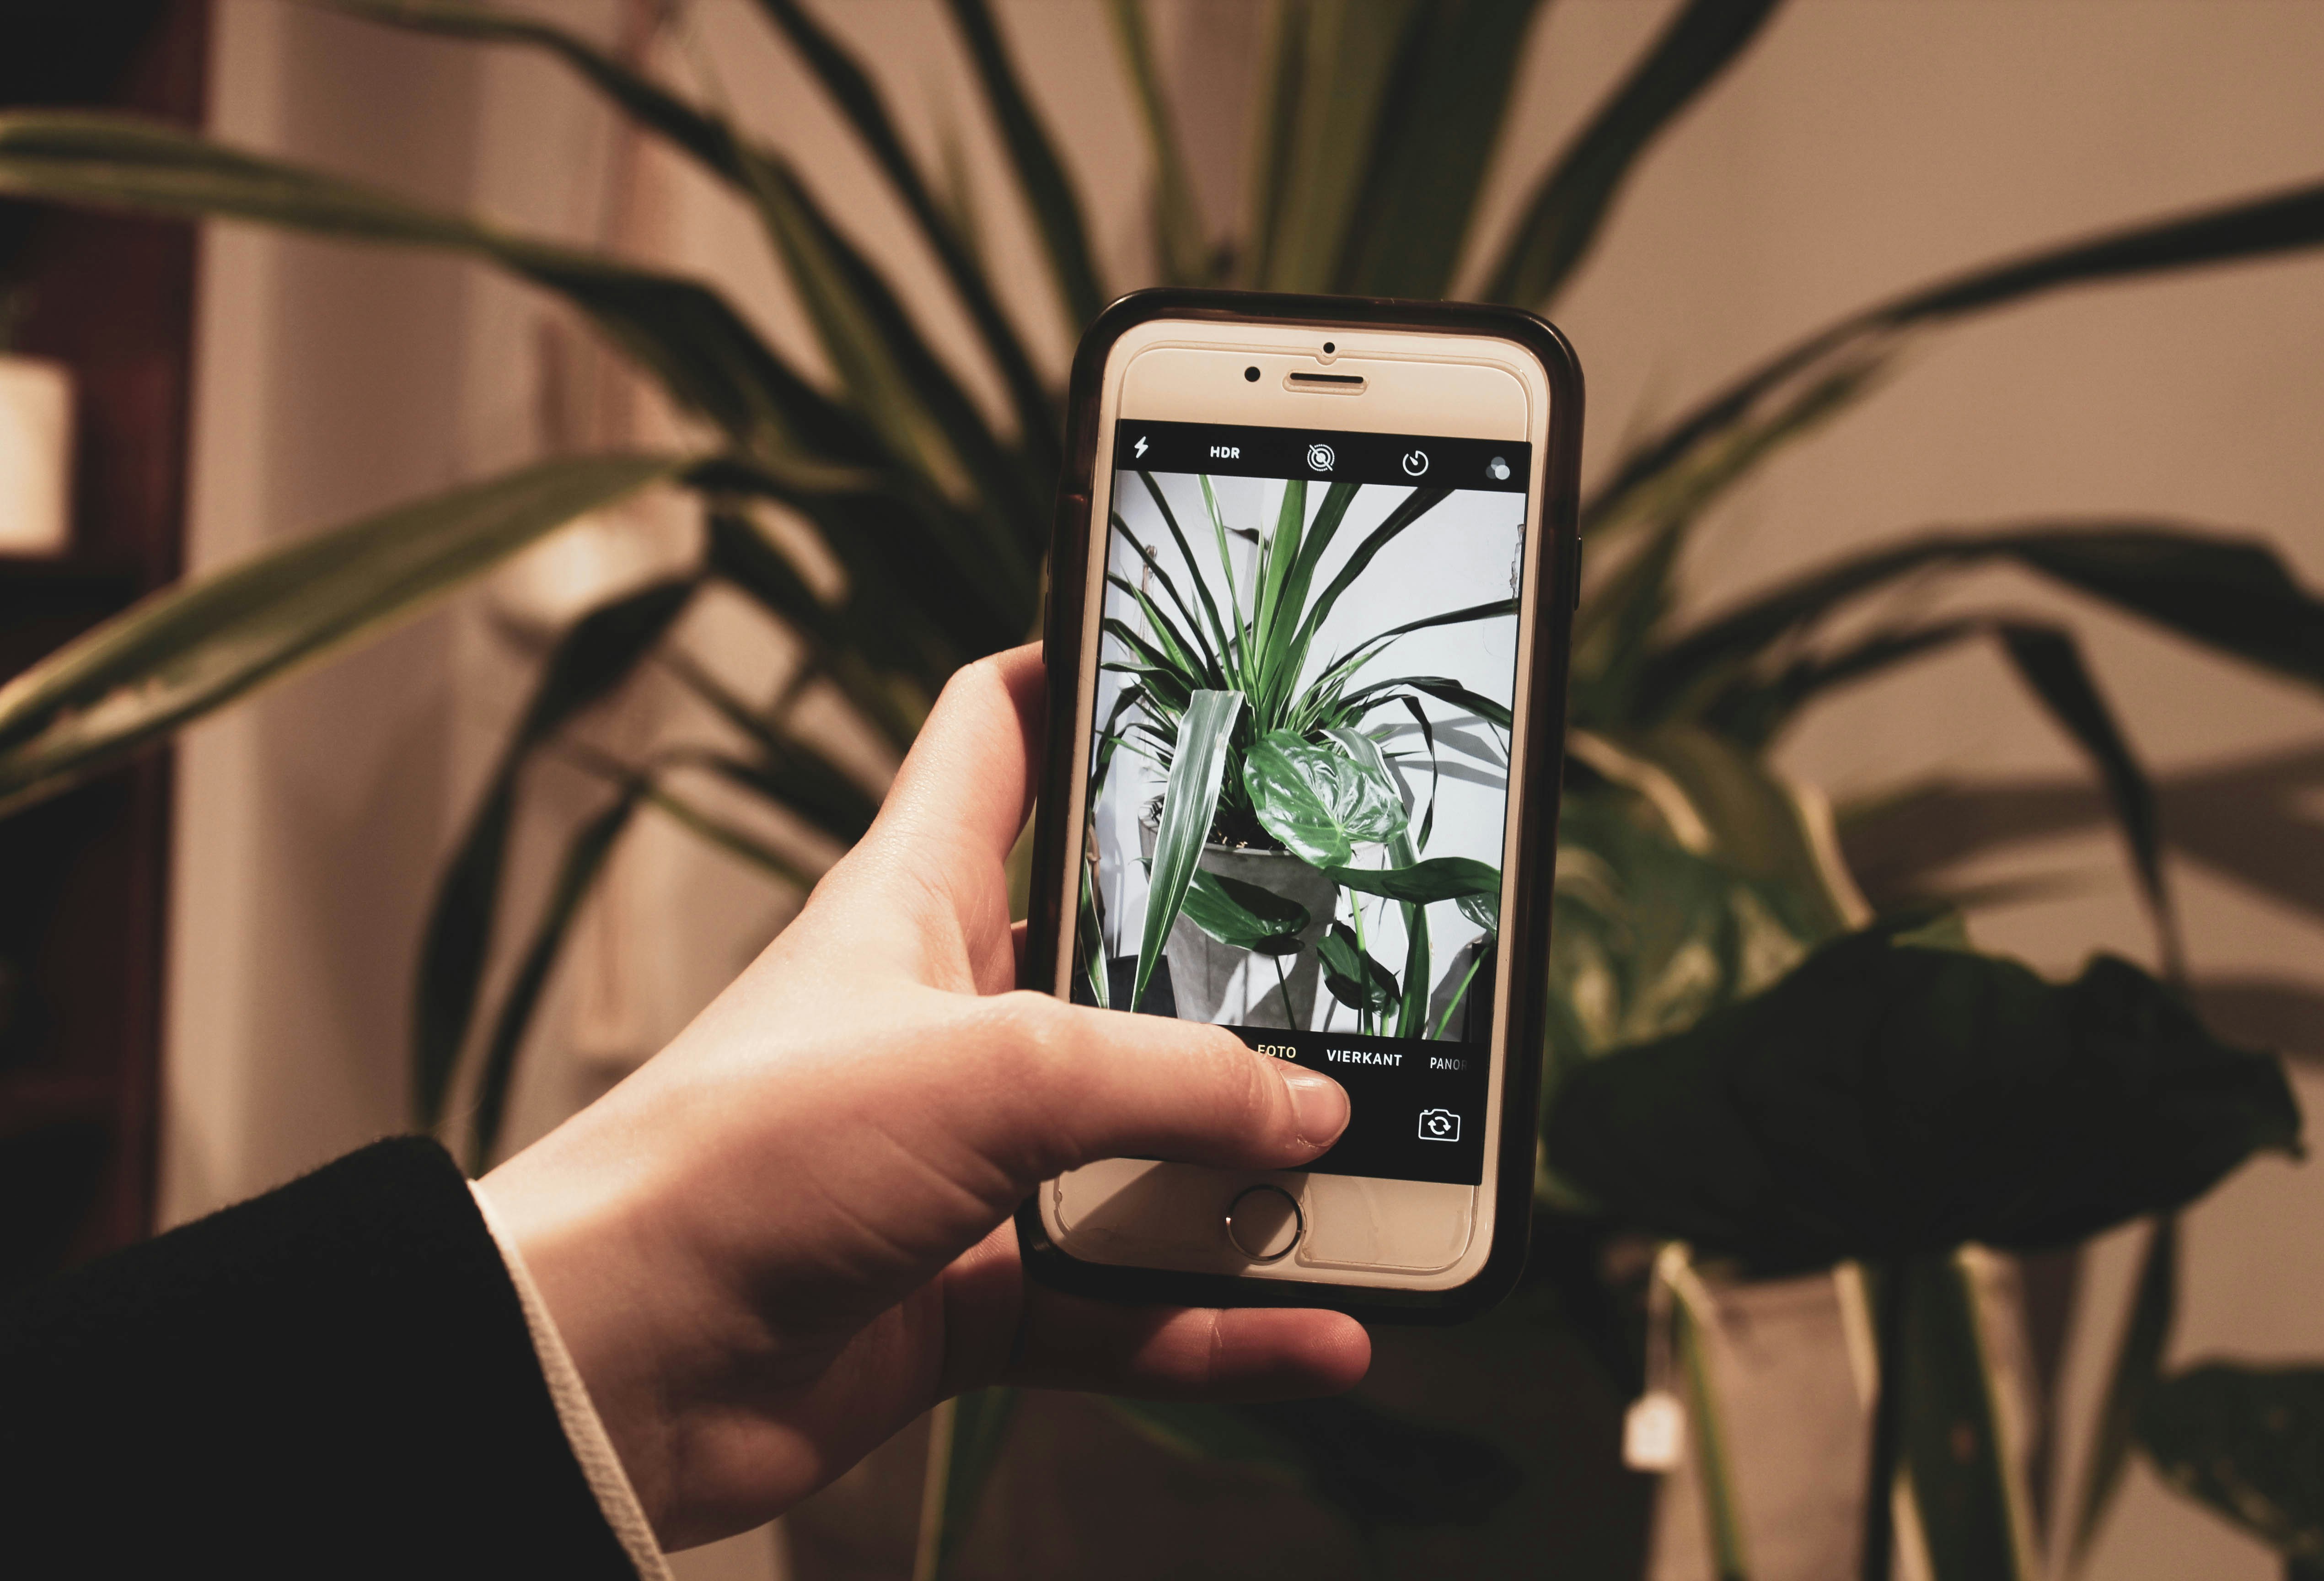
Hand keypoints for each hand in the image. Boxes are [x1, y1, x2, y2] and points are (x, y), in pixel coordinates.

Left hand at [477, 645, 1368, 1549]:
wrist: (615, 1364)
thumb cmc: (745, 1155)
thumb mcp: (991, 1069)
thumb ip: (1167, 1078)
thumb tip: (1311, 1109)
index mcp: (916, 899)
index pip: (998, 736)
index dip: (1078, 674)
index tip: (1183, 652)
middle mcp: (949, 1017)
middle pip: (1119, 962)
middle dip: (1235, 974)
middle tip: (1360, 967)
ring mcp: (962, 1160)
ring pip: (1142, 1153)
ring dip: (1253, 1179)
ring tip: (1383, 1181)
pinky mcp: (971, 1286)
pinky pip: (1126, 1302)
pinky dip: (1218, 1323)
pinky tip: (1320, 1333)